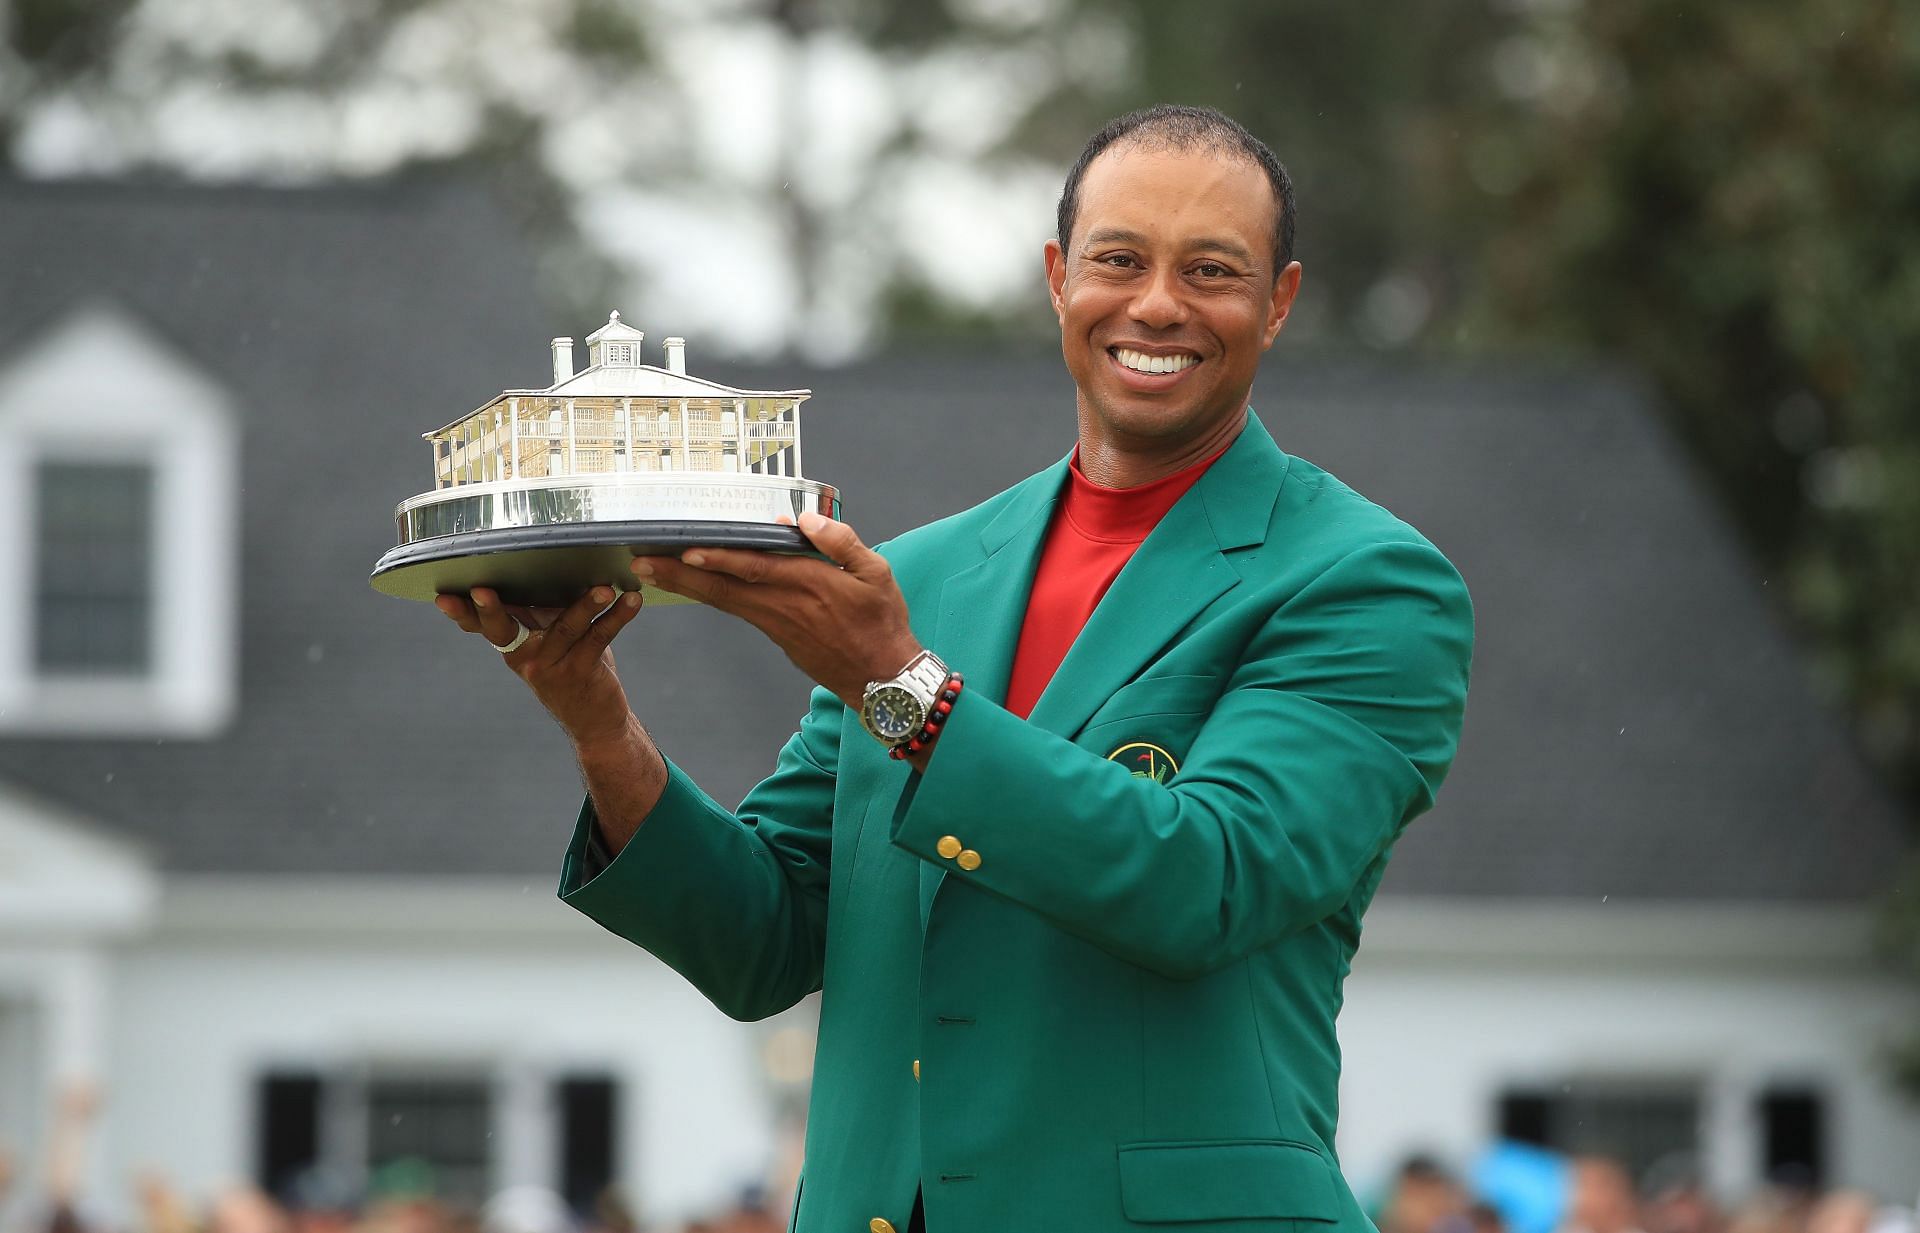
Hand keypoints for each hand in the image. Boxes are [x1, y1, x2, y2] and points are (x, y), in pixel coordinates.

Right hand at [434, 585, 643, 748]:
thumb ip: (541, 611)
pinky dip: (618, 616)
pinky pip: (599, 637)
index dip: (462, 612)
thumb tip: (545, 561)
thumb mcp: (550, 639)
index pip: (481, 625)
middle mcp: (524, 656)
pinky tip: (632, 601)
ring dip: (586, 604)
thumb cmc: (573, 667)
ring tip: (603, 587)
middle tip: (482, 591)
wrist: (597, 721)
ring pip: (564, 627)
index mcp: (513, 644)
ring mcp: (550, 666)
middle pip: (502, 629)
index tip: (442, 596)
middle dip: (491, 609)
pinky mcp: (581, 671)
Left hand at [633, 512, 921, 706]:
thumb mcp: (877, 575)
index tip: (683, 551)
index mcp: (808, 585)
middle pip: (721, 588)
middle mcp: (782, 606)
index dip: (717, 560)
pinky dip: (709, 595)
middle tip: (639, 563)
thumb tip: (804, 520)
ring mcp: (775, 624)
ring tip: (651, 570)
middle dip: (678, 574)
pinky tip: (692, 585)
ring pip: (722, 600)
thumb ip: (841, 543)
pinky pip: (735, 609)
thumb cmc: (883, 623)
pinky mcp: (776, 635)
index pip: (753, 569)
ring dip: (685, 585)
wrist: (883, 681)